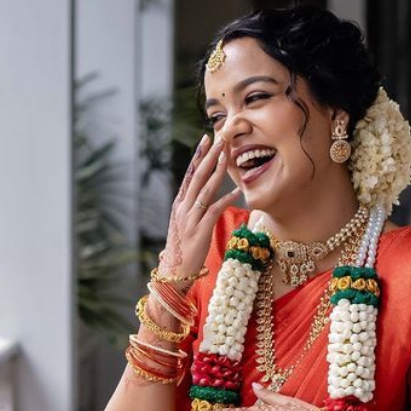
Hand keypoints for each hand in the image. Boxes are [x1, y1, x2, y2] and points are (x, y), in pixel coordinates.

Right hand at [159, 133, 242, 280]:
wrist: (174, 271)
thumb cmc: (182, 249)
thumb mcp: (184, 224)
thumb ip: (193, 208)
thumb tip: (204, 195)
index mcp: (179, 204)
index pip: (189, 174)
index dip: (198, 156)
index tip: (205, 139)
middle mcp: (183, 207)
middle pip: (197, 176)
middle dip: (209, 156)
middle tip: (219, 138)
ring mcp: (191, 218)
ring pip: (205, 189)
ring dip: (217, 171)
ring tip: (227, 156)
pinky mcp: (200, 230)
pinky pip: (214, 210)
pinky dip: (225, 199)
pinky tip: (236, 190)